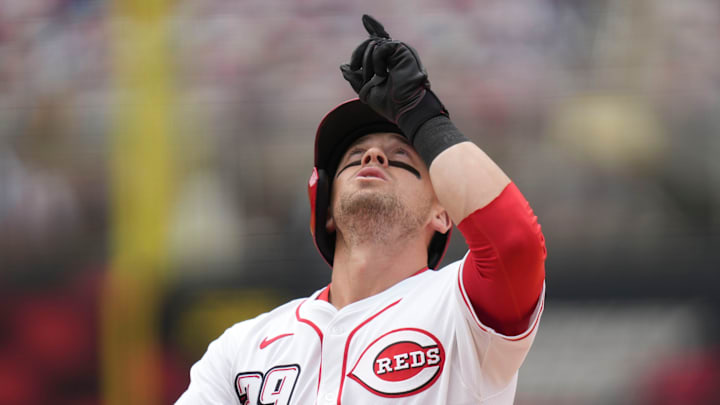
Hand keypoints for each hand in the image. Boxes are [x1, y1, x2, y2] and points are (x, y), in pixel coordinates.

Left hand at [340, 15, 446, 140]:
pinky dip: (377, 61)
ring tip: (375, 78)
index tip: (365, 18)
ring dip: (366, 62)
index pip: (378, 40)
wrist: (403, 108)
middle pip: (370, 41)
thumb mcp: (366, 90)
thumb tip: (343, 67)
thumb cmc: (389, 104)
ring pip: (373, 43)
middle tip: (354, 68)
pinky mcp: (403, 50)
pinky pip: (380, 46)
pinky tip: (384, 74)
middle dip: (357, 55)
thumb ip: (356, 78)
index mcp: (388, 62)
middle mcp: (395, 54)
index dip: (373, 27)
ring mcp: (399, 51)